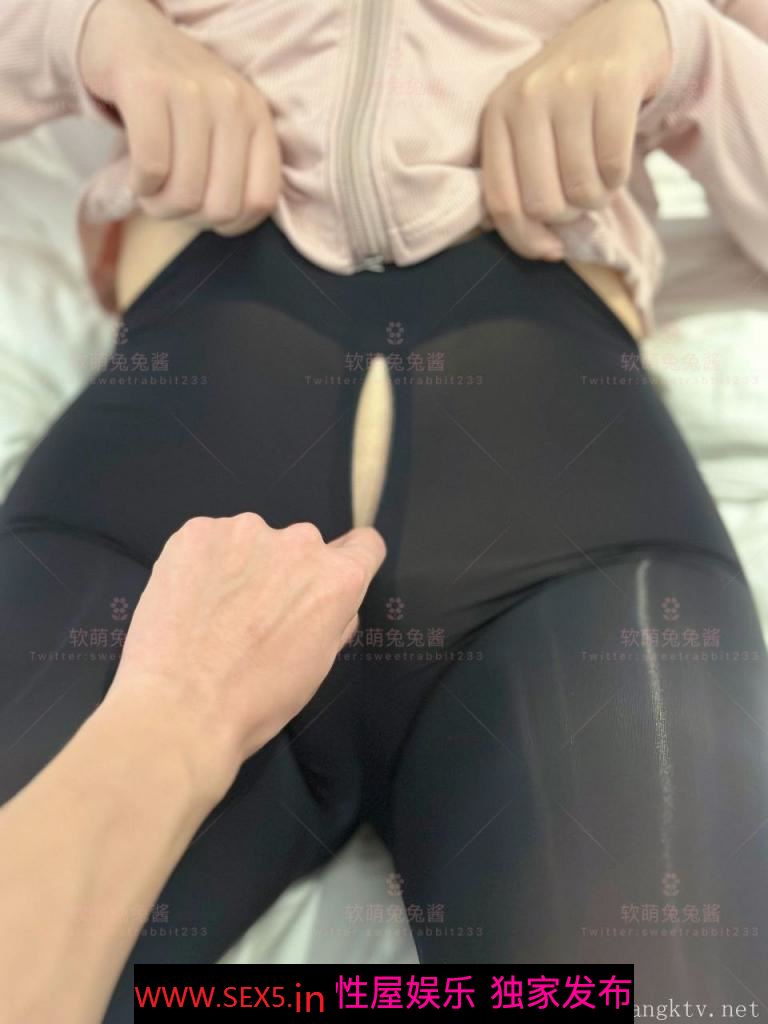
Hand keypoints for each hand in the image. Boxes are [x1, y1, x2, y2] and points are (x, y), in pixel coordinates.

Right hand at [78, 0, 280, 235]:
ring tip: (150, 188)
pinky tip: (135, 175)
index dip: (231, 224)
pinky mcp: (147, 85)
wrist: (124, 33)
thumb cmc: (174, 100)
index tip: (206, 213)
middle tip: (170, 200)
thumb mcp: (220, 128)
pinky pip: (151, 167)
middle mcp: (232, 101)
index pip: (260, 201)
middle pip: (220, 207)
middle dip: (189, 217)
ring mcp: (192, 91)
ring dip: (159, 204)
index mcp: (257, 118)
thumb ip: (234, 170)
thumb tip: (227, 223)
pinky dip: (139, 185)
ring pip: (185, 193)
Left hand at [106, 514, 385, 790]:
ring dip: (242, 565)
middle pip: (302, 546)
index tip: (324, 582)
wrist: (178, 709)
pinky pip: (209, 541)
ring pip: (252, 542)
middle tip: (255, 615)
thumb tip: (327, 602)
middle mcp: (299, 543)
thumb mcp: (317, 666)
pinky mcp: (196, 532)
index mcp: (337, 579)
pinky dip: (203, 564)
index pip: (364, 545)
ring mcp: (245, 531)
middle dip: (285, 572)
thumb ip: (333, 619)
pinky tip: (189, 602)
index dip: (349, 563)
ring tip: (214, 614)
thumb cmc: (255, 700)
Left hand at [480, 0, 671, 259]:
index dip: (526, 240)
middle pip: (543, 204)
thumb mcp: (530, 128)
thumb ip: (520, 178)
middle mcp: (526, 99)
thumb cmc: (569, 98)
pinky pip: (614, 165)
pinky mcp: (612, 83)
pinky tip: (615, 161)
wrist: (621, 29)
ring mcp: (569, 88)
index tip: (550, 251)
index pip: (502, 203)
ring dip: (597, 199)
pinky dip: (619, 178)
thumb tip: (538, 246)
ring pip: (581, 189)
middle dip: (568, 217)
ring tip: (599, 179)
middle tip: (579, 200)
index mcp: (496, 117)